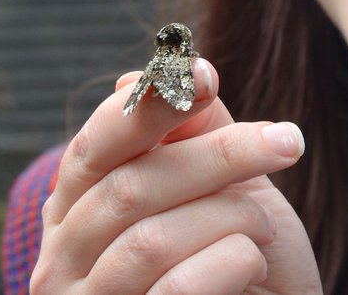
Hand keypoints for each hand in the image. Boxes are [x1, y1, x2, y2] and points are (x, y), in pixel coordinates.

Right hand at [30, 58, 322, 293]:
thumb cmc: (236, 252)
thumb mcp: (223, 183)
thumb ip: (192, 133)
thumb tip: (142, 77)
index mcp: (75, 210)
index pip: (93, 147)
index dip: (148, 106)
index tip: (205, 74)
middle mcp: (60, 264)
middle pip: (128, 189)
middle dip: (219, 155)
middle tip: (287, 141)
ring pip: (151, 241)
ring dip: (232, 218)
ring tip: (264, 227)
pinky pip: (180, 287)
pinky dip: (235, 262)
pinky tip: (254, 263)